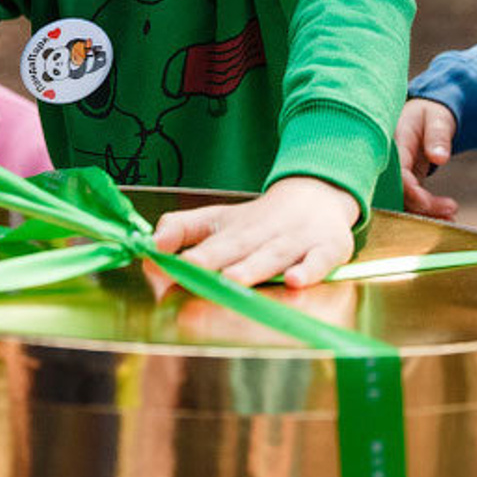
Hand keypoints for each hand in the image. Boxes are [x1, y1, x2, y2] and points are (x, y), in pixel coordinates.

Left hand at [152, 176, 360, 288]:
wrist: (317, 195)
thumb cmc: (259, 220)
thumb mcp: (218, 220)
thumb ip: (181, 230)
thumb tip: (149, 247)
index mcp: (234, 231)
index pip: (211, 244)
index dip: (193, 257)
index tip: (171, 268)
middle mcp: (263, 235)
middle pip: (238, 249)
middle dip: (217, 263)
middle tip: (196, 274)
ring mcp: (296, 241)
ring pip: (273, 256)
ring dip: (254, 268)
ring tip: (234, 280)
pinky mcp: (327, 247)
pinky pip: (319, 260)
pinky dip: (308, 271)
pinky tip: (294, 281)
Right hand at [395, 98, 458, 218]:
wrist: (425, 115)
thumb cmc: (430, 113)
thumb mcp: (437, 118)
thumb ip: (438, 135)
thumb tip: (439, 157)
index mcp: (393, 142)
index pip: (395, 171)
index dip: (409, 190)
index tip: (428, 202)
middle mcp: (389, 161)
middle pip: (398, 191)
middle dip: (421, 205)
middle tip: (450, 209)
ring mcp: (396, 173)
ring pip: (403, 199)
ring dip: (425, 212)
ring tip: (451, 216)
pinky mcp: (404, 181)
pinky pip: (411, 199)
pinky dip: (426, 210)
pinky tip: (445, 215)